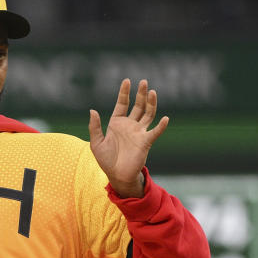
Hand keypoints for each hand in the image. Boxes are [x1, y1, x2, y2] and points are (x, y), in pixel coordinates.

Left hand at [88, 78, 168, 197]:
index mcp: (117, 123)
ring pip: (148, 114)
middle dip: (140, 94)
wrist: (117, 175)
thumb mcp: (96, 143)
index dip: (124, 93)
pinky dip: (160, 126)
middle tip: (143, 82)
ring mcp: (139, 133)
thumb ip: (94, 127)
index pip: (122, 104)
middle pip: (138, 106)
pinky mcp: (145, 142)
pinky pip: (155, 132)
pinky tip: (165, 119)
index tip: (127, 81)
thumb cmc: (106, 160)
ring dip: (151, 103)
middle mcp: (130, 126)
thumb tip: (92, 110)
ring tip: (152, 92)